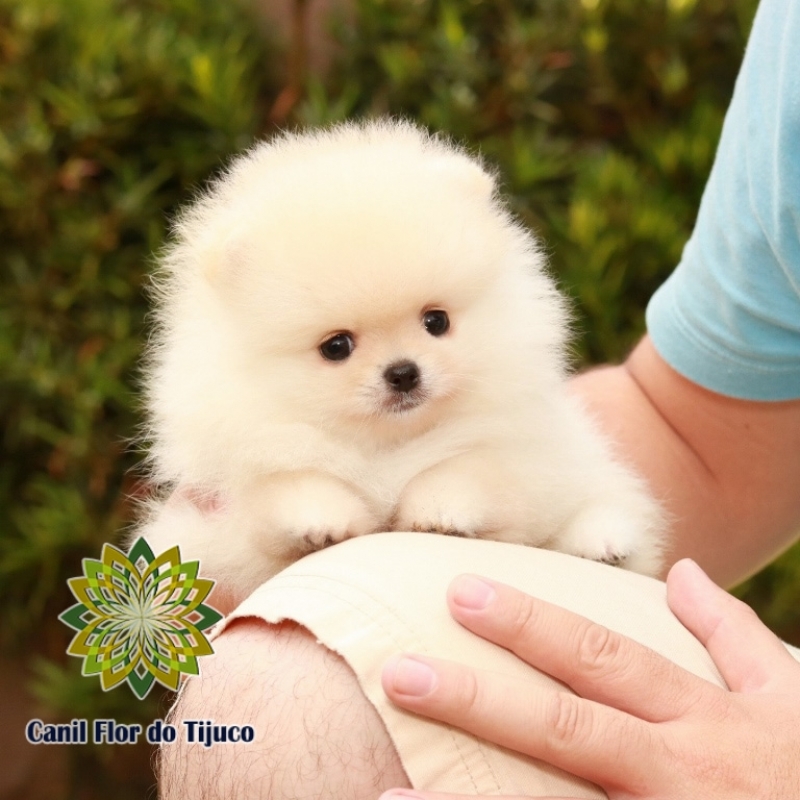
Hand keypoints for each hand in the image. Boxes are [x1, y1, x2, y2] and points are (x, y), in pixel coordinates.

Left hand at [379, 559, 799, 798]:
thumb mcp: (789, 700)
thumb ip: (732, 636)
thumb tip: (683, 571)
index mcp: (703, 718)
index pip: (601, 657)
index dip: (530, 624)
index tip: (462, 592)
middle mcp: (677, 773)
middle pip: (564, 729)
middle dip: (480, 699)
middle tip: (400, 673)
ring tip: (386, 795)